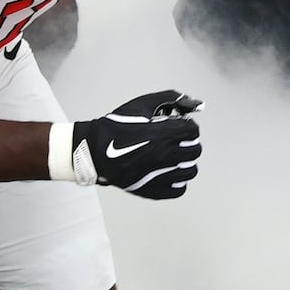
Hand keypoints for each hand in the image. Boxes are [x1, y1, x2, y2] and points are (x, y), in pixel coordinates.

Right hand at [72, 90, 203, 198]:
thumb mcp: (141, 104)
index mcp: (162, 134)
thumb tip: (196, 104)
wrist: (93, 151)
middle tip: (177, 141)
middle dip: (189, 142)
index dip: (188, 126)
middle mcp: (164, 155)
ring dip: (186, 162)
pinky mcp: (152, 190)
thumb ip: (171, 99)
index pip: (193, 131)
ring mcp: (159, 175)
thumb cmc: (116, 127)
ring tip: (175, 157)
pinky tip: (169, 173)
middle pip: (195, 151)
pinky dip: (177, 182)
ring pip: (190, 172)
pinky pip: (178, 190)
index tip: (179, 127)